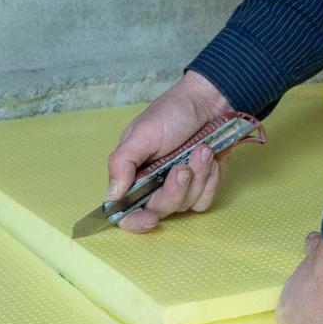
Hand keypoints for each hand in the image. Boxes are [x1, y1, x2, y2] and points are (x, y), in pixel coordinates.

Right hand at [105, 69, 238, 233]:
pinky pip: (204, 200)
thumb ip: (123, 163)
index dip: (135, 222)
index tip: (151, 219)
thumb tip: (112, 195)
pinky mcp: (201, 186)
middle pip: (159, 210)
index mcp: (133, 175)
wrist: (209, 101)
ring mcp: (179, 188)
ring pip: (185, 205)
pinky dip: (210, 180)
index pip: (125, 212)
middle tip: (183, 166)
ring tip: (201, 150)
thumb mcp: (142, 133)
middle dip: (175, 189)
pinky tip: (210, 159)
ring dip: (197, 178)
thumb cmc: (172, 112)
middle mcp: (153, 186)